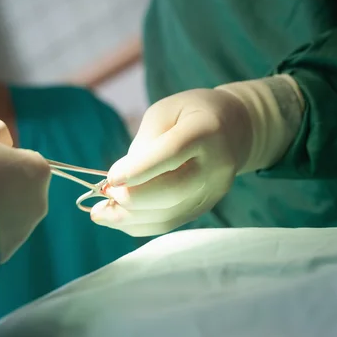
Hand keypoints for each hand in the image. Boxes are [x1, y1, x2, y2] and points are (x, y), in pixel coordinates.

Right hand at [0, 119, 49, 261]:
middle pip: (21, 187)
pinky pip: (0, 233)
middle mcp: (40, 201)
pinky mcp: (7, 252)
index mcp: (39, 170)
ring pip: (12, 212)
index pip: (24, 159)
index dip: (3, 158)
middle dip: (2, 184)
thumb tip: (2, 142)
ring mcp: (25, 230)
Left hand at [91, 76, 303, 236]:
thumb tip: (121, 179)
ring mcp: (214, 191)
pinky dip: (140, 224)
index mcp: (206, 131)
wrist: (236, 128)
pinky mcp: (206, 206)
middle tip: (105, 192)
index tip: (110, 178)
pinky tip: (118, 218)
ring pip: (169, 214)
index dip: (139, 169)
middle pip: (172, 191)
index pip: (172, 153)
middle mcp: (215, 165)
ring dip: (129, 218)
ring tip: (100, 213)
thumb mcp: (166, 111)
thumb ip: (145, 142)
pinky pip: (170, 223)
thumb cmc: (193, 113)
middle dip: (132, 197)